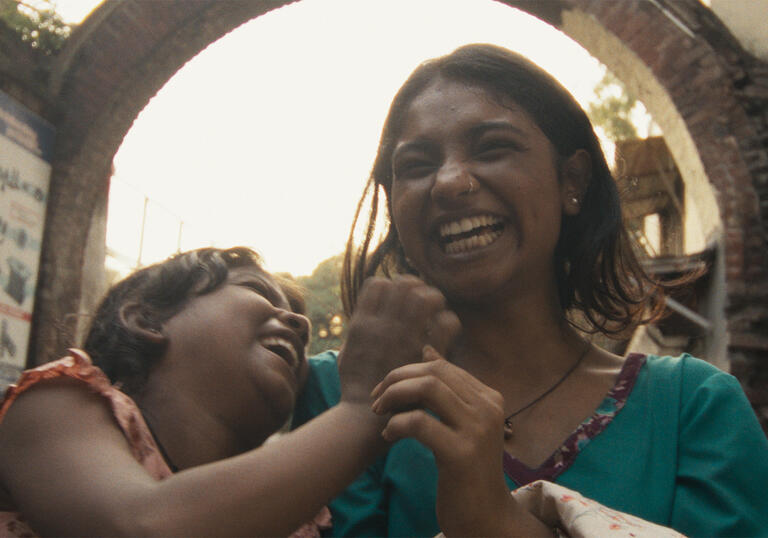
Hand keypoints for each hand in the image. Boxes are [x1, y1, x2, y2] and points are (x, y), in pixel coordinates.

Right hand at [338, 275, 459, 405]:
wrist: (364, 417)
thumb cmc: (356, 385)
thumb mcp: (347, 351)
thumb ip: (359, 329)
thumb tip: (370, 311)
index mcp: (363, 322)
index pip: (380, 284)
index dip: (392, 286)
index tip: (400, 296)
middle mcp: (383, 325)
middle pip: (406, 285)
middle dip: (416, 287)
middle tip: (421, 300)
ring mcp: (404, 338)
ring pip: (427, 297)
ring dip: (433, 300)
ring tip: (434, 311)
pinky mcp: (424, 353)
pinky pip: (445, 324)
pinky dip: (447, 322)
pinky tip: (444, 329)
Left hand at [371, 347, 549, 536]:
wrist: (485, 515)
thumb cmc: (467, 469)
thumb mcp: (462, 423)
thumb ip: (448, 390)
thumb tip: (427, 349)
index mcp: (489, 397)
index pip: (442, 367)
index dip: (408, 372)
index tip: (386, 389)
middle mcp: (488, 408)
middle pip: (433, 372)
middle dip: (397, 379)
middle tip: (377, 399)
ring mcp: (477, 430)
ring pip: (427, 389)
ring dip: (394, 396)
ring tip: (380, 413)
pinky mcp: (461, 453)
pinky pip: (419, 423)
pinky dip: (396, 425)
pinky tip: (388, 436)